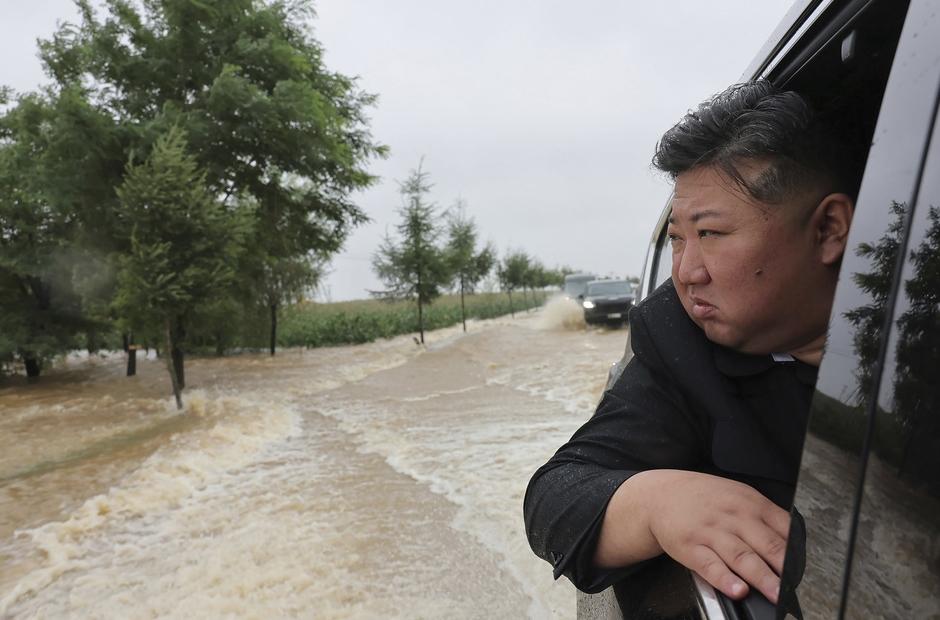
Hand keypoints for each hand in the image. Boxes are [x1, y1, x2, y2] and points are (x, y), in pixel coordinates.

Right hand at [641, 469, 790, 603]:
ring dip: (761, 577)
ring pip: (742, 557)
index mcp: (750, 504)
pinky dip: (724, 579)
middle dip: (783, 568)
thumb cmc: (704, 498)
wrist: (661, 494)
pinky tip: (736, 589)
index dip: (796, 552)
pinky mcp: (691, 547)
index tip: (803, 571)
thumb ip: (765, 517)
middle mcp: (733, 517)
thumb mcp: (738, 495)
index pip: (783, 528)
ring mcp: (711, 532)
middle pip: (765, 544)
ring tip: (774, 594)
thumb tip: (793, 543)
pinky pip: (710, 566)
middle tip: (795, 587)